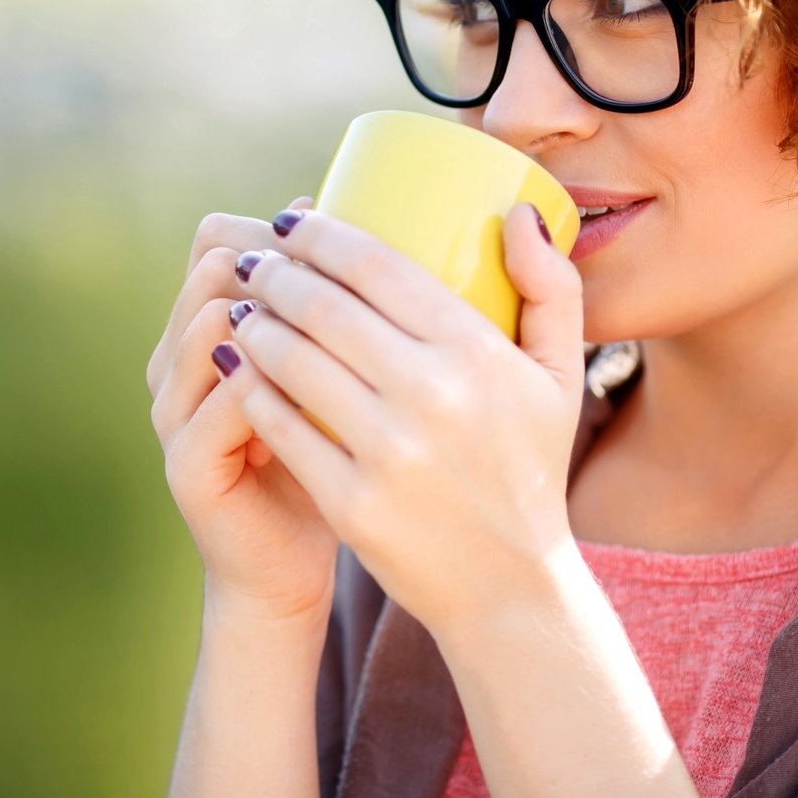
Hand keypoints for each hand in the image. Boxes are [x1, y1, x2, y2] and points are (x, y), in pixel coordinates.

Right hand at [148, 200, 337, 622]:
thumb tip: (380, 232)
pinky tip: (335, 393)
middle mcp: (174, 361)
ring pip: (210, 323)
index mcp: (203, 328)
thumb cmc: (327, 462)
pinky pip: (227, 402)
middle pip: (209, 268)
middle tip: (353, 283)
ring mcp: (172, 412)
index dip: (277, 226)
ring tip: (347, 331)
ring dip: (281, 317)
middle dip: (282, 264)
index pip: (217, 238)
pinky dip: (279, 386)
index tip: (343, 234)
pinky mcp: (187, 464)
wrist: (288, 570)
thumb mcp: (337, 375)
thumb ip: (341, 313)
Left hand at [224, 204, 585, 634]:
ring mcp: (388, 453)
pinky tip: (237, 366)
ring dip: (255, 323)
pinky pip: (280, 425)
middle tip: (255, 261)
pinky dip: (250, 388)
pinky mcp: (350, 503)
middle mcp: (433, 397)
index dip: (322, 234)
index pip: (379, 268)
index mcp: (480, 354)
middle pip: (325, 307)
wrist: (510, 587)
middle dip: (276, 273)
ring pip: (293, 361)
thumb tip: (517, 210)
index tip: (292, 221)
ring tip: (243, 308)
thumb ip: (553, 287)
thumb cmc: (531, 467)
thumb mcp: (560, 377)